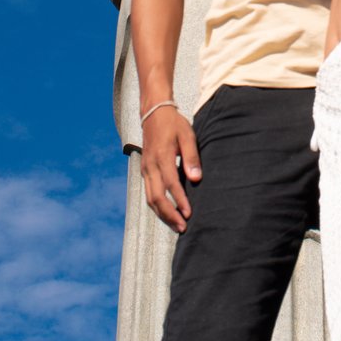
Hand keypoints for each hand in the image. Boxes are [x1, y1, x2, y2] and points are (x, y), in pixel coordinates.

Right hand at [140, 106, 201, 233]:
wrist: (153, 113)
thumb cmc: (174, 124)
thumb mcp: (187, 135)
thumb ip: (191, 157)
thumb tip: (196, 179)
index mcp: (162, 156)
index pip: (170, 184)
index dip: (179, 200)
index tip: (189, 213)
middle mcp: (150, 166)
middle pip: (156, 196)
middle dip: (169, 214)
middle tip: (183, 227)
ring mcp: (145, 169)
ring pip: (150, 198)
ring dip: (162, 214)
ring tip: (176, 225)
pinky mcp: (144, 171)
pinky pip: (148, 193)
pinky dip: (157, 206)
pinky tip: (167, 213)